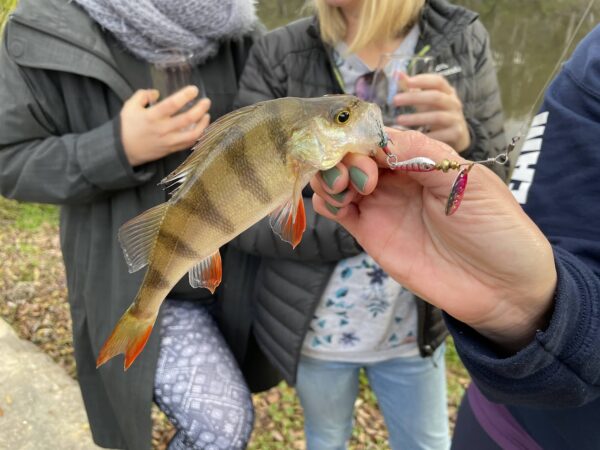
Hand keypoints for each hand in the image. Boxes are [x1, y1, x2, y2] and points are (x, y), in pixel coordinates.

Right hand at [121, 86, 210, 166]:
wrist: (124, 150)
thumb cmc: (127, 127)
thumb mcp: (129, 106)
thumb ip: (142, 95)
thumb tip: (156, 92)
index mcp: (152, 116)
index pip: (172, 104)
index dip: (185, 96)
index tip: (194, 90)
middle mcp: (162, 129)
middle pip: (187, 119)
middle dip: (200, 109)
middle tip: (206, 101)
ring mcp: (168, 141)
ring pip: (192, 134)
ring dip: (203, 124)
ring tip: (207, 115)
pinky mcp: (171, 149)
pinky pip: (188, 143)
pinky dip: (197, 136)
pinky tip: (201, 128)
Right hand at [311, 129, 555, 350]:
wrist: (501, 288)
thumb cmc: (497, 229)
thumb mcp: (468, 181)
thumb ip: (422, 155)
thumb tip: (377, 139)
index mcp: (422, 156)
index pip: (378, 134)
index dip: (362, 137)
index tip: (366, 154)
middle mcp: (397, 177)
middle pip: (351, 153)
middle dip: (343, 157)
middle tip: (361, 180)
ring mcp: (381, 205)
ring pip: (338, 178)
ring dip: (329, 176)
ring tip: (344, 191)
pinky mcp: (371, 233)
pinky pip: (337, 210)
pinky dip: (326, 201)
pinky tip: (336, 206)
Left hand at [393, 73, 470, 152]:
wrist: (458, 136)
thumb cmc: (437, 113)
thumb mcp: (427, 101)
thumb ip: (413, 89)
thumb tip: (397, 74)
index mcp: (447, 92)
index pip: (438, 81)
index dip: (423, 80)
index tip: (407, 82)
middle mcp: (454, 103)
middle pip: (435, 97)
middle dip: (414, 98)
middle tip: (395, 100)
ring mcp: (456, 119)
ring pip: (437, 117)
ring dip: (416, 118)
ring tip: (399, 120)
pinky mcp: (456, 134)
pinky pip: (440, 136)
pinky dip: (426, 136)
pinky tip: (412, 138)